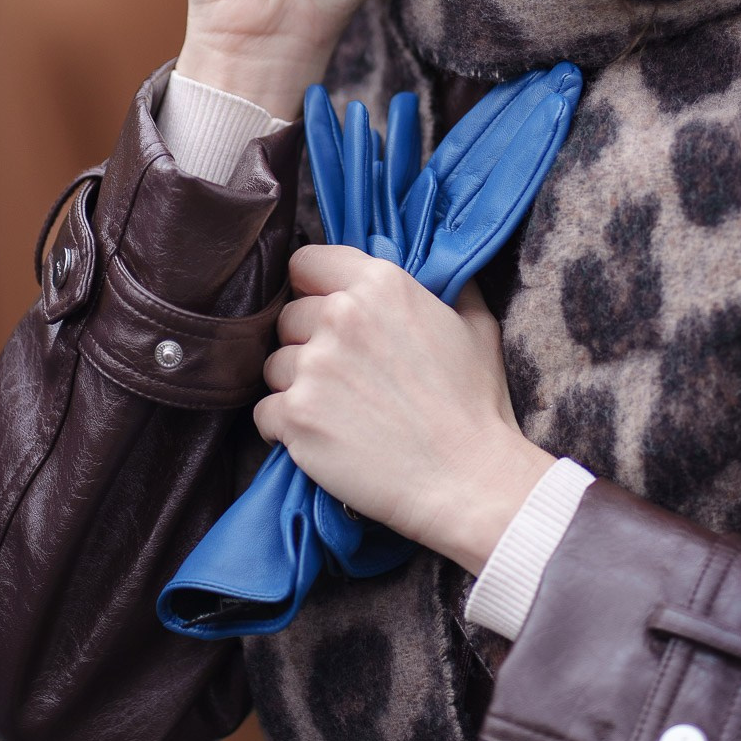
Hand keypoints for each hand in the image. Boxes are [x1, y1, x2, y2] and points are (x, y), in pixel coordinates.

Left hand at [254, 248, 554, 573]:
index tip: (322, 309)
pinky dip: (284, 427)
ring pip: (273, 366)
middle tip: (341, 374)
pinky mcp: (295, 415)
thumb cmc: (476, 405)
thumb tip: (440, 272)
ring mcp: (314, 366)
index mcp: (380, 283)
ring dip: (294, 386)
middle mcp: (340, 315)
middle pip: (287, 317)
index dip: (312, 288)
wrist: (468, 477)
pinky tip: (319, 437)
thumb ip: (449, 288)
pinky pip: (264, 412)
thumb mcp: (476, 326)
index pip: (306, 263)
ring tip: (335, 410)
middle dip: (306, 342)